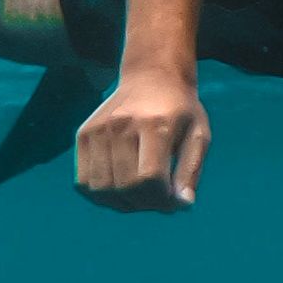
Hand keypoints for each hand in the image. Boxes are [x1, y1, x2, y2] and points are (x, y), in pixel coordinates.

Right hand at [77, 74, 208, 211]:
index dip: (163, 200)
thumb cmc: (180, 111)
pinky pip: (83, 182)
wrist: (151, 77)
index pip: (150, 178)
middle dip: (146, 204)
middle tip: (158, 199)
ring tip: (140, 196)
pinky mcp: (84, 135)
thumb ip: (191, 171)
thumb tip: (181, 205)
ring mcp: (99, 130)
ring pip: (102, 189)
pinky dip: (101, 196)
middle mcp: (122, 125)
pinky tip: (120, 191)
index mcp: (156, 124)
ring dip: (123, 204)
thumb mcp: (199, 136)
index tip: (174, 200)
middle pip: (126, 186)